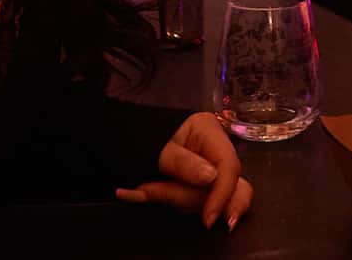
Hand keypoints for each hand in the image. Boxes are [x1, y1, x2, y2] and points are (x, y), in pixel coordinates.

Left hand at [116, 112, 252, 229]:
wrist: (122, 138)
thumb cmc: (141, 137)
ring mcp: (205, 169)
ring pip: (205, 198)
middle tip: (160, 194)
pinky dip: (165, 199)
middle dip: (193, 199)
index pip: (229, 167)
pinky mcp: (194, 184)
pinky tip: (132, 193)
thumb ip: (184, 164)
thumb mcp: (159, 150)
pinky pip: (191, 201)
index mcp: (209, 132)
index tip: (208, 219)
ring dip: (174, 198)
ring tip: (142, 187)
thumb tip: (211, 178)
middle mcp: (212, 150)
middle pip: (223, 186)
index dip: (222, 196)